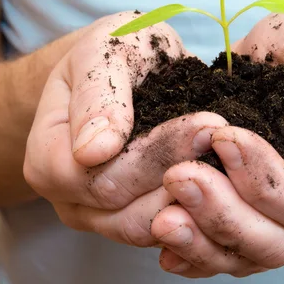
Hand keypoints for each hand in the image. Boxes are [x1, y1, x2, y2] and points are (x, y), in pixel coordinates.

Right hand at [24, 11, 227, 246]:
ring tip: (236, 158)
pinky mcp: (138, 221)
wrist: (128, 71)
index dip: (153, 155)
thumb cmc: (112, 54)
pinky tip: (233, 180)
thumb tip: (93, 151)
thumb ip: (96, 94)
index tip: (207, 122)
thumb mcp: (103, 51)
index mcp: (48, 157)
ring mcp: (104, 218)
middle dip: (183, 171)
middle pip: (125, 209)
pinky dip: (203, 210)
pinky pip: (172, 231)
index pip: (94, 176)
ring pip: (152, 228)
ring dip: (199, 195)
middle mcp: (70, 200)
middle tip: (231, 138)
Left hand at [150, 11, 283, 276]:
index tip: (223, 138)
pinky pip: (230, 251)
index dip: (267, 181)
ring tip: (163, 220)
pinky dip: (198, 253)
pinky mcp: (256, 219)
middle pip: (281, 240)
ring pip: (251, 254)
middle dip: (226, 213)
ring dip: (205, 241)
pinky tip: (166, 248)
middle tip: (179, 178)